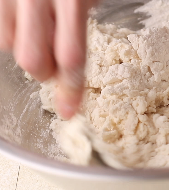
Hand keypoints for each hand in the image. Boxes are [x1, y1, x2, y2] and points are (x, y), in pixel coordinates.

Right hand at [0, 0, 98, 118]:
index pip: (71, 57)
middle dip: (44, 72)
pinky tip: (26, 17)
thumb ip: (78, 24)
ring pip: (7, 45)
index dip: (70, 89)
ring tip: (40, 27)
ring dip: (25, 46)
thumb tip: (69, 66)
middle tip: (53, 63)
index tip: (70, 110)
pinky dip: (10, 29)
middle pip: (32, 61)